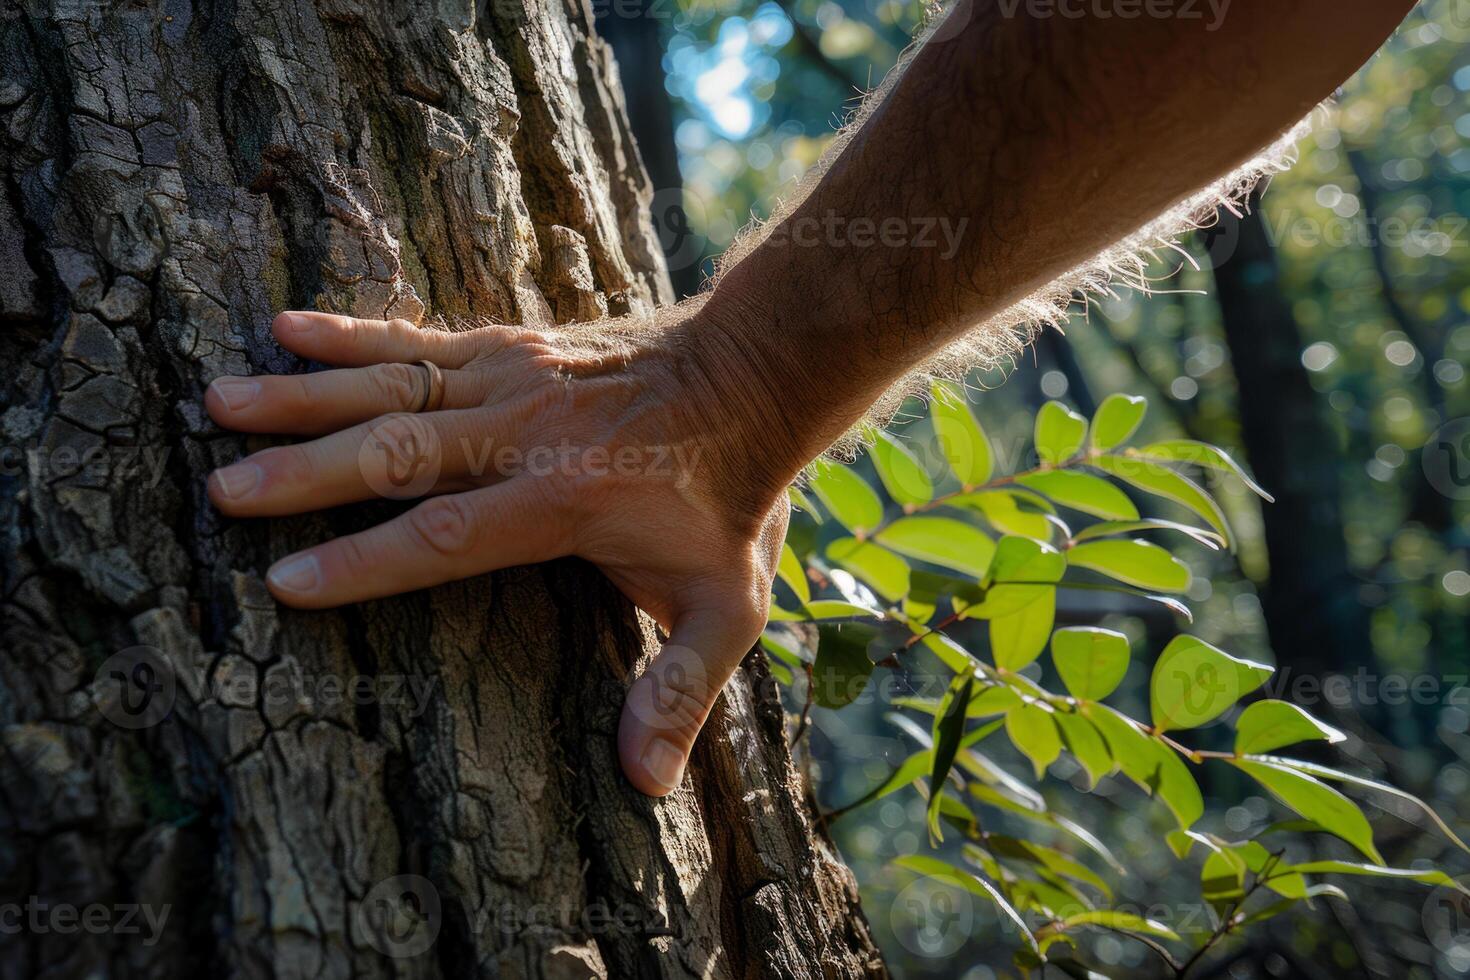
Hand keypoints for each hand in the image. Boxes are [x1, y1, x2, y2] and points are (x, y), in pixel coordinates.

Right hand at [205, 309, 789, 795]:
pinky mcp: (508, 344)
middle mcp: (522, 433)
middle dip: (303, 475)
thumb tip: (645, 785)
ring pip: (389, 387)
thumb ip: (681, 689)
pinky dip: (350, 333)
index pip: (442, 537)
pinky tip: (286, 327)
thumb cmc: (733, 496)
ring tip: (217, 401)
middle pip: (396, 453)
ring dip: (303, 397)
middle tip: (221, 492)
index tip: (284, 584)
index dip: (362, 564)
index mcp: (560, 500)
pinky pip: (417, 337)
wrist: (755, 373)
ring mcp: (510, 379)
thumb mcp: (727, 605)